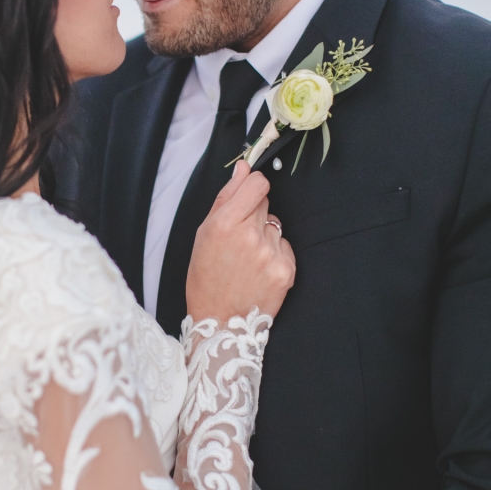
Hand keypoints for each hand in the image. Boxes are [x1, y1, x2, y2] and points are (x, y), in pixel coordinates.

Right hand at [187, 159, 295, 322]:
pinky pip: (285, 247)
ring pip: (275, 226)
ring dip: (265, 237)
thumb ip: (227, 197)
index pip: (258, 183)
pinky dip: (275, 255)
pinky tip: (259, 270)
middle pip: (266, 204)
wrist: (220, 321)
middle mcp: (250, 235)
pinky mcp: (285, 270)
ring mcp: (270, 253)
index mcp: (225, 223)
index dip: (254, 187)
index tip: (249, 196)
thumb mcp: (204, 233)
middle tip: (239, 239)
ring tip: (247, 260)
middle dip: (254, 215)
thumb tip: (243, 169)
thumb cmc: (207, 278)